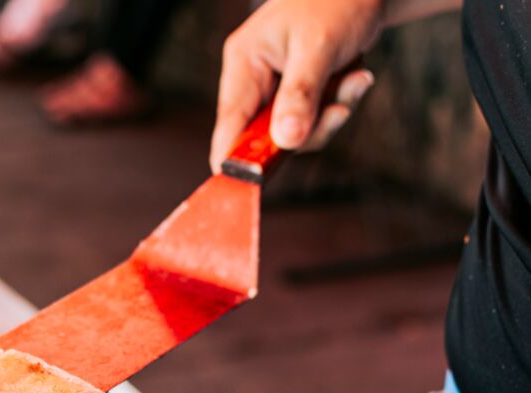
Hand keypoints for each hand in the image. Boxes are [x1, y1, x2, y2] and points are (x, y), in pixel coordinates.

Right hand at [209, 0, 381, 171]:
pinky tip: (355, 77)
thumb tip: (285, 142)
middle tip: (338, 111)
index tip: (252, 183)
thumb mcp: (318, 47)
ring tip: (355, 80)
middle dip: (307, 129)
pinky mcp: (300, 92)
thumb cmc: (336, 0)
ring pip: (294, 131)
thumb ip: (300, 96)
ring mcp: (277, 87)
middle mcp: (254, 79)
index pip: (229, 126)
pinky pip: (314, 118)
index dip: (236, 159)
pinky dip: (339, 103)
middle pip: (265, 136)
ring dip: (330, 114)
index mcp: (243, 64)